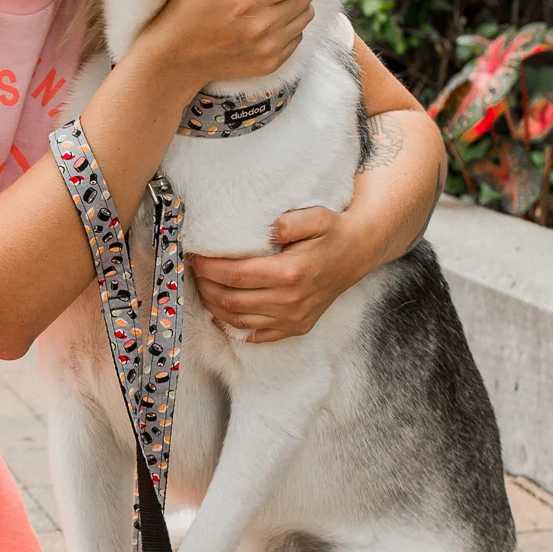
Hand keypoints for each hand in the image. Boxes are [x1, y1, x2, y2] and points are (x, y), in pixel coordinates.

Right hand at [142, 0, 315, 94]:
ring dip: (294, 2)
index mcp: (246, 1)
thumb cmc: (185, 15)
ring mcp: (269, 49)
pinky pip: (298, 35)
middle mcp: (263, 28)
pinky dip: (288, 25)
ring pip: (307, 14)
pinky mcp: (272, 63)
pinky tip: (265, 21)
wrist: (176, 61)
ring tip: (270, 1)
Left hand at [189, 205, 367, 342]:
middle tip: (194, 269)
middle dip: (204, 285)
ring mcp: (293, 318)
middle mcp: (290, 301)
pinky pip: (256, 335)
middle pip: (230, 299)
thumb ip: (289, 222)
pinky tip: (221, 311)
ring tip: (203, 286)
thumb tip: (267, 229)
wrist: (358, 252)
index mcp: (290, 273)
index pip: (234, 275)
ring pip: (237, 320)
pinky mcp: (296, 327)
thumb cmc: (332, 231)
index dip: (208, 267)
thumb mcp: (316, 216)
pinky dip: (232, 325)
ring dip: (213, 304)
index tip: (194, 255)